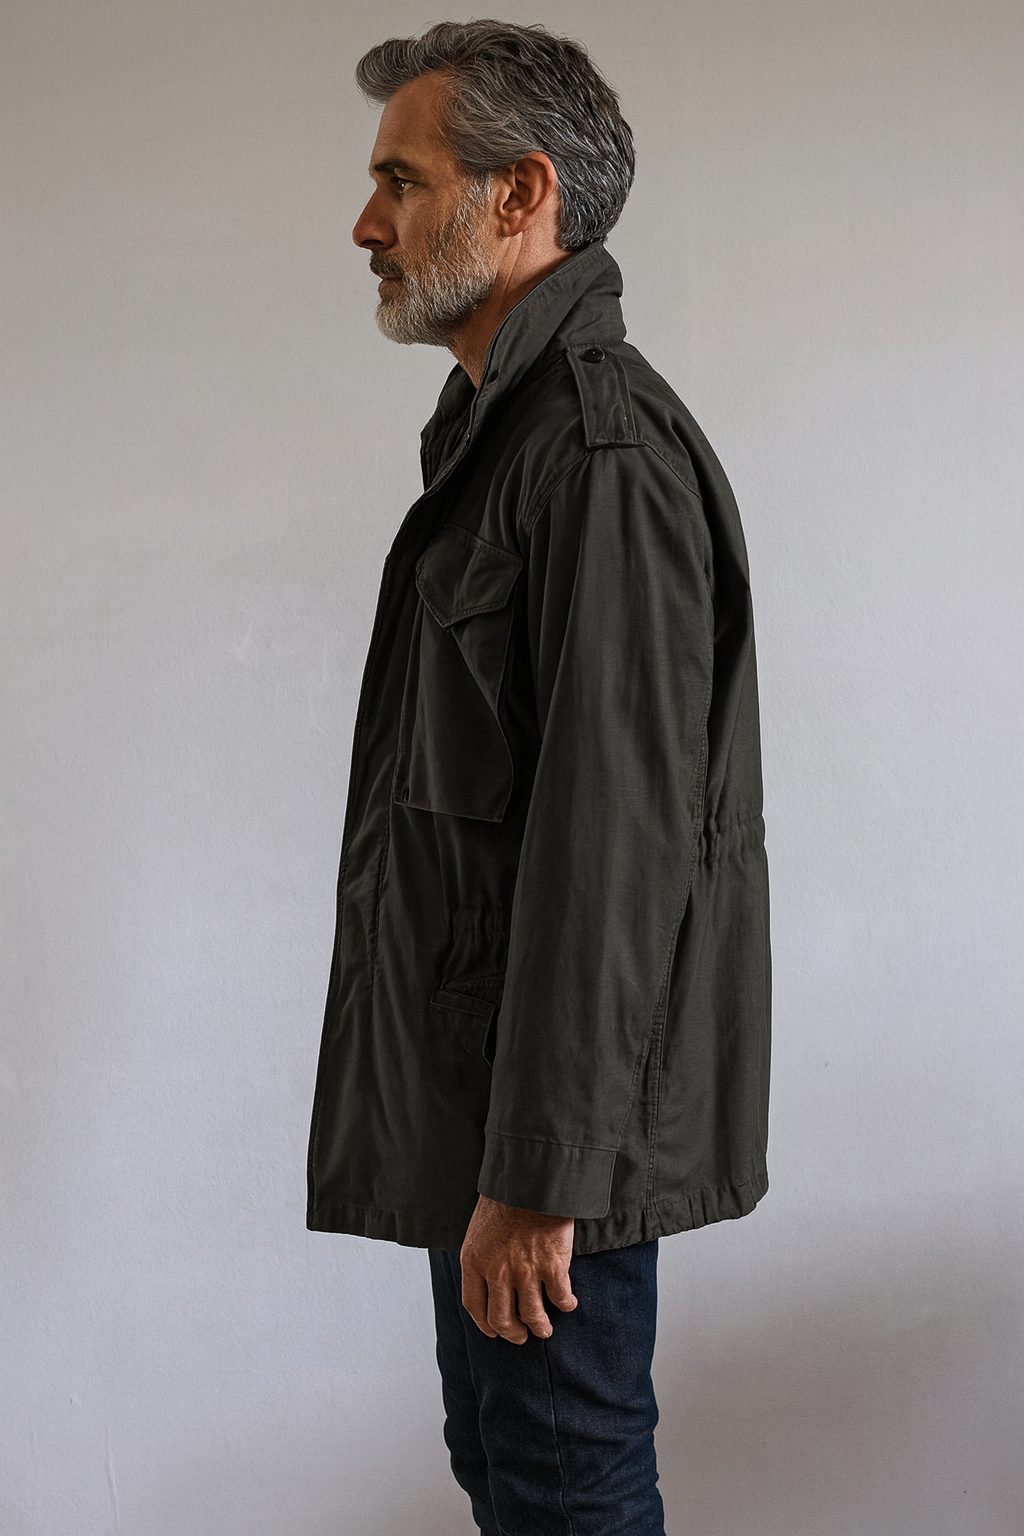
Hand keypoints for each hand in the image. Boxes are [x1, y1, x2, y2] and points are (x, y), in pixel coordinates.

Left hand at [460, 1194, 576, 1343]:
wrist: (530, 1178)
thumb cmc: (504, 1198)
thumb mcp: (478, 1230)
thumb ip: (482, 1258)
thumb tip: (489, 1281)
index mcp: (473, 1261)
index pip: (474, 1306)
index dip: (485, 1325)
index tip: (494, 1331)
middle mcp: (497, 1272)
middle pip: (501, 1319)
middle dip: (513, 1333)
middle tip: (521, 1336)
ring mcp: (525, 1271)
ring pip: (532, 1315)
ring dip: (540, 1327)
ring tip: (545, 1329)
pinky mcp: (553, 1266)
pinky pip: (560, 1298)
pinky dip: (566, 1305)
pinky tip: (568, 1304)